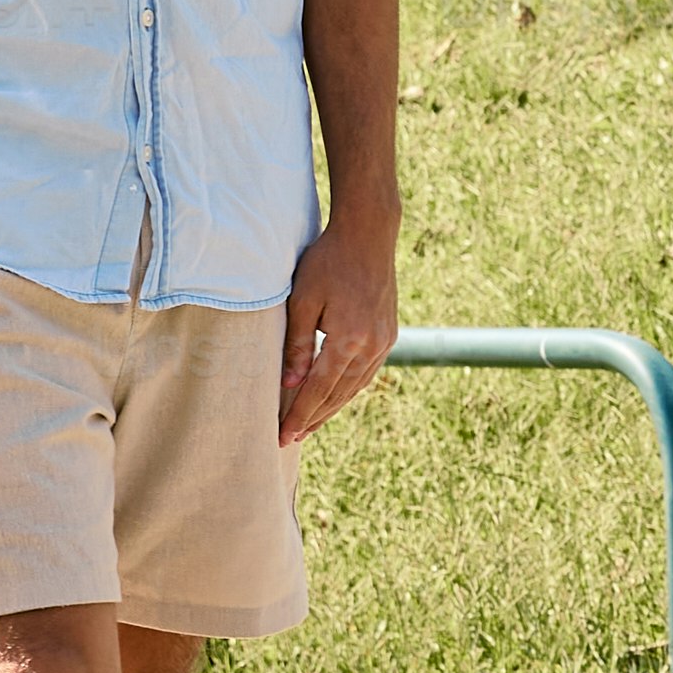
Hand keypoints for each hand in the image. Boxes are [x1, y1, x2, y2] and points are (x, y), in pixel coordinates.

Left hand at [276, 203, 397, 445]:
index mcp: (349, 339)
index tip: (283, 434)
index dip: (300, 414)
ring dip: (332, 407)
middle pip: (339, 394)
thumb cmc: (328, 262)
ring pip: (356, 387)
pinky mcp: (389, 333)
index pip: (319, 389)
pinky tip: (335, 396)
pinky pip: (367, 372)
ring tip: (310, 424)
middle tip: (292, 438)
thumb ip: (297, 345)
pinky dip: (349, 389)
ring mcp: (385, 340)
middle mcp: (372, 345)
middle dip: (314, 418)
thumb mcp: (303, 301)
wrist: (369, 234)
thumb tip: (290, 385)